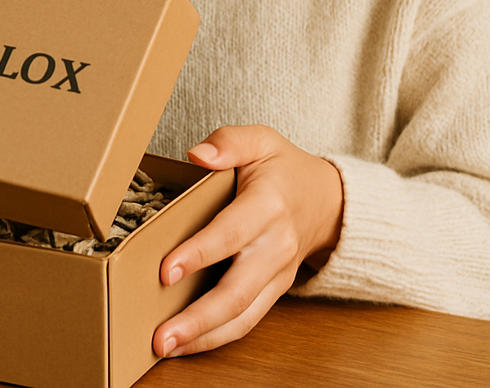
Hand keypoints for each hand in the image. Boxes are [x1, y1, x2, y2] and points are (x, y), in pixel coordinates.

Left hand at [153, 124, 343, 357]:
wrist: (327, 201)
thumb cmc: (285, 169)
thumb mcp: (260, 140)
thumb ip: (229, 142)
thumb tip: (198, 154)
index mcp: (268, 205)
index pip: (231, 234)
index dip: (198, 253)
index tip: (165, 270)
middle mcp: (275, 246)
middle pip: (237, 290)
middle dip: (198, 317)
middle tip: (161, 335)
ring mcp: (276, 274)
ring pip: (242, 315)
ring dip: (203, 337)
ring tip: (166, 348)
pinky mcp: (274, 292)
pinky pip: (246, 321)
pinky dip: (216, 338)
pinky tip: (185, 344)